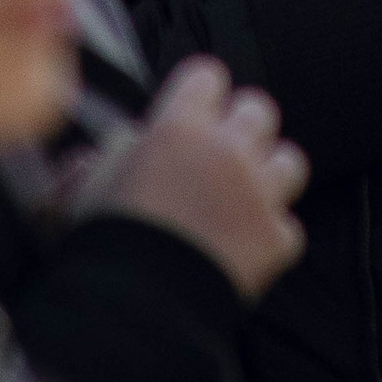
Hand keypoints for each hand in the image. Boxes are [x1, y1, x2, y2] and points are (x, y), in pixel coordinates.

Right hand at [74, 57, 308, 299]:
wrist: (137, 306)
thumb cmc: (109, 241)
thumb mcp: (91, 179)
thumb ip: (117, 147)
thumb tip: (128, 140)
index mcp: (180, 126)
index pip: (208, 75)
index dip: (198, 94)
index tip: (190, 111)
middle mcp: (227, 150)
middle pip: (258, 110)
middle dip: (240, 127)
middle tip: (218, 152)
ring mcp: (258, 195)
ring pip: (289, 160)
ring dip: (269, 175)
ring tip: (244, 195)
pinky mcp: (275, 240)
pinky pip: (288, 227)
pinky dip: (270, 236)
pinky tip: (246, 246)